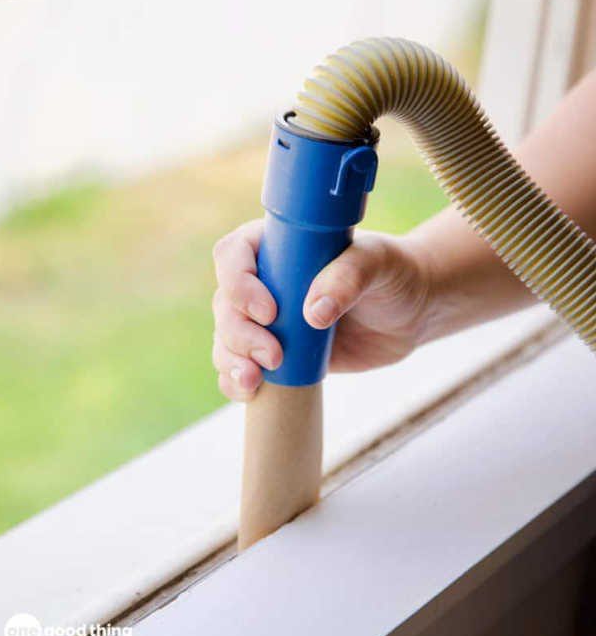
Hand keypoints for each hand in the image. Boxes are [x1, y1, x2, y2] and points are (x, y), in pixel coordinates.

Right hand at [212, 219, 431, 400]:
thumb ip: (349, 278)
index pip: (234, 254)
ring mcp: (266, 318)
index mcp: (279, 245)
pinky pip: (239, 365)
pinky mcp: (275, 351)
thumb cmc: (393, 275)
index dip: (239, 283)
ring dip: (231, 360)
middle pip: (225, 303)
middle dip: (239, 333)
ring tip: (255, 380)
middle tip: (273, 355)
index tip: (270, 311)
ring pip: (226, 337)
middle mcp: (264, 280)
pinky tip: (250, 391)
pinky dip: (234, 380)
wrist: (411, 314)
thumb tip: (312, 313)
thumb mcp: (378, 264)